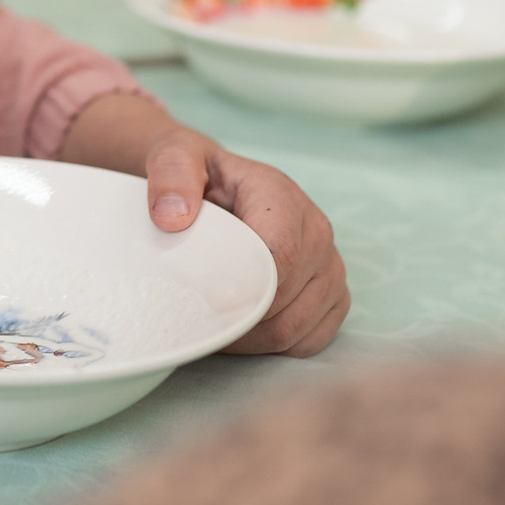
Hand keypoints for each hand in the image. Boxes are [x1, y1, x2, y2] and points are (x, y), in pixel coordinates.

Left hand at [142, 128, 348, 355]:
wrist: (217, 184)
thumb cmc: (198, 175)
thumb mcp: (175, 157)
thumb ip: (171, 176)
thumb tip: (172, 218)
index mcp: (282, 196)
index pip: (280, 255)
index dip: (244, 289)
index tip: (206, 304)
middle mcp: (317, 231)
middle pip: (285, 301)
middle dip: (238, 320)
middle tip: (197, 320)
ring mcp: (330, 266)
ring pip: (296, 329)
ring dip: (252, 340)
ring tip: (215, 326)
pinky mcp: (333, 295)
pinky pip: (310, 340)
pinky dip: (274, 348)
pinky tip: (243, 332)